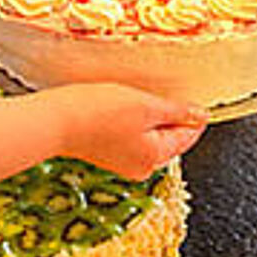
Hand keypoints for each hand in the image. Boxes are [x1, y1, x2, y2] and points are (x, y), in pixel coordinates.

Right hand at [51, 83, 207, 180]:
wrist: (54, 120)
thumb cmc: (97, 112)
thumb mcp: (145, 106)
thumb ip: (177, 111)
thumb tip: (201, 116)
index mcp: (156, 157)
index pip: (188, 135)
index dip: (191, 113)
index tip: (189, 94)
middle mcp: (142, 166)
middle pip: (168, 137)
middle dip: (167, 114)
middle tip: (157, 90)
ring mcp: (122, 161)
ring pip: (148, 135)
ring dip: (146, 115)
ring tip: (134, 95)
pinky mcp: (106, 152)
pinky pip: (129, 135)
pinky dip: (129, 120)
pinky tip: (117, 105)